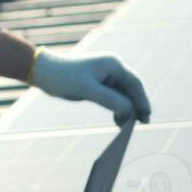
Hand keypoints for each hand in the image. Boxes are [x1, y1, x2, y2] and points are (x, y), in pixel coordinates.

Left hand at [30, 49, 151, 125]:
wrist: (44, 72)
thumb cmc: (64, 77)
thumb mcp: (87, 90)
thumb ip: (110, 99)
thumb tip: (129, 111)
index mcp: (113, 65)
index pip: (135, 84)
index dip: (142, 100)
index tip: (147, 116)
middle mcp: (112, 69)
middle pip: (131, 89)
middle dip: (136, 106)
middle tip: (142, 123)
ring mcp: (105, 76)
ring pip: (123, 94)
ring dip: (126, 109)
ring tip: (127, 126)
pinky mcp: (97, 84)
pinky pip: (113, 97)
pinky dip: (117, 108)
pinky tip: (117, 120)